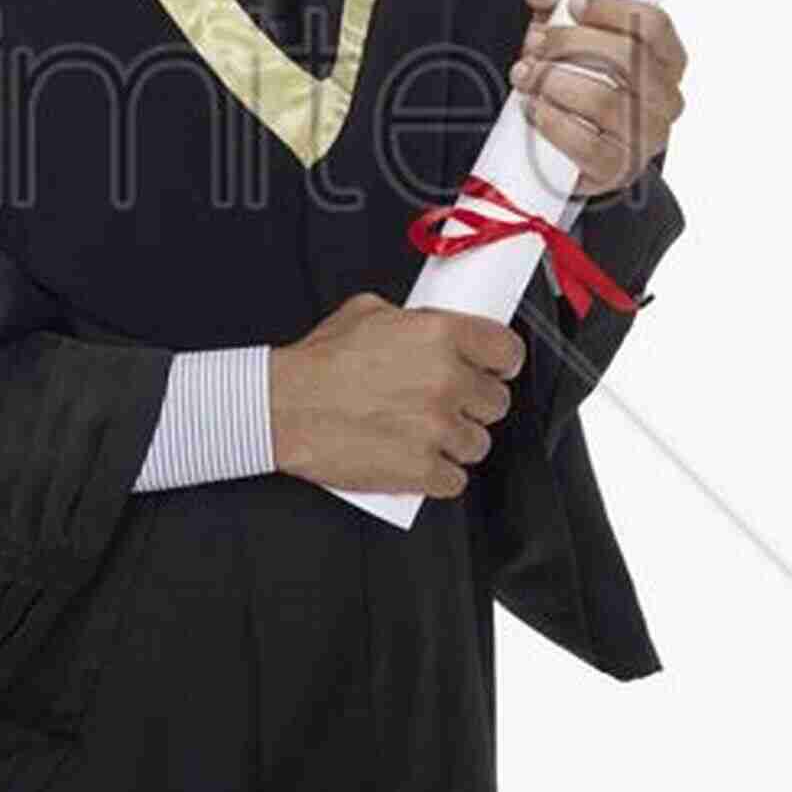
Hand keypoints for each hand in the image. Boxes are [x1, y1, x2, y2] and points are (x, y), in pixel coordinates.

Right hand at [269, 291, 524, 496]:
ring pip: (478, 443)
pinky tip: (416, 458)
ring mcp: (437, 429)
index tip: (494, 368)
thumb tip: (435, 327)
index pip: (506, 350)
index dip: (501, 361)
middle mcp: (446, 381)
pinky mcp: (422, 471)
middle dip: (474, 403)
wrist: (285, 407)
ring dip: (457, 441)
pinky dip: (439, 474)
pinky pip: (455, 480)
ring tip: (425, 432)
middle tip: (446, 401)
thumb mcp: (367, 311)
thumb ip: (414, 319)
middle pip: (497, 402)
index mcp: (440, 335)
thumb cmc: (320, 362)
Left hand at [509, 0, 687, 196]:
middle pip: (626, 59)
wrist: (560, 133)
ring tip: (525, 74)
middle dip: (570, 44)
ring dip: (554, 82)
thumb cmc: (573, 68)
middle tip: (535, 43)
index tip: (573, 5)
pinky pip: (590, 148)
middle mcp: (666, 99)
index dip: (613, 10)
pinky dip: (554, 123)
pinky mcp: (617, 170)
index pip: (654, 25)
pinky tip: (532, 108)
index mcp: (666, 57)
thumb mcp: (564, 16)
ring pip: (606, 101)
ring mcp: (646, 138)